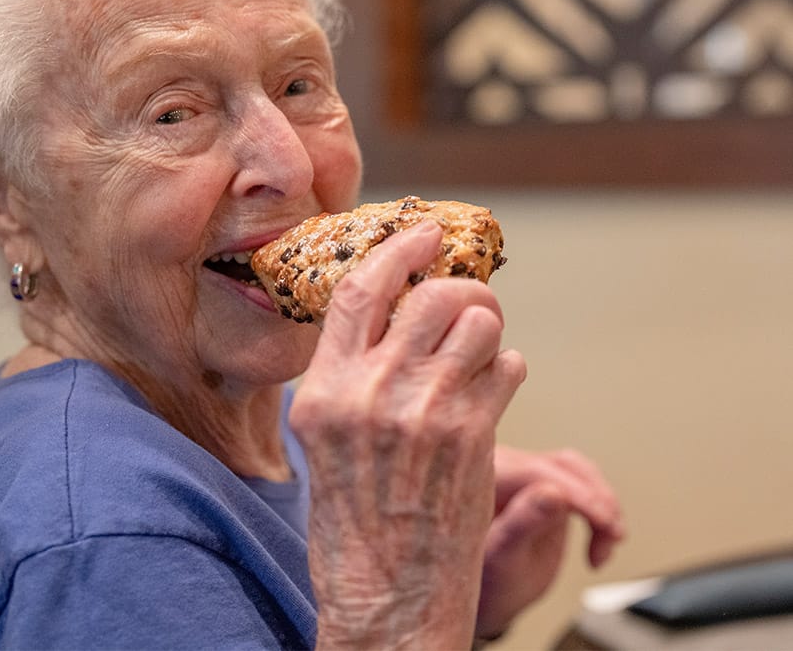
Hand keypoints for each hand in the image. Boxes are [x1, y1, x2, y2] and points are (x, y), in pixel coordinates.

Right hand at [291, 221, 526, 649]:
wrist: (388, 598)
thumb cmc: (353, 522)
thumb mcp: (322, 438)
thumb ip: (350, 374)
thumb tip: (393, 317)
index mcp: (326, 390)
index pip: (362, 289)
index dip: (399, 249)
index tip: (425, 233)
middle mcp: (374, 391)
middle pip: (433, 295)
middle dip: (460, 288)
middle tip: (467, 300)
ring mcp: (427, 411)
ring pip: (479, 321)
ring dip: (486, 328)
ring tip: (477, 352)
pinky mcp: (475, 435)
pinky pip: (508, 365)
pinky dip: (504, 370)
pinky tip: (487, 394)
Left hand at [475, 447, 625, 638]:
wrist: (490, 593)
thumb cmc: (484, 578)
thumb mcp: (501, 558)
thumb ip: (522, 524)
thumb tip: (554, 493)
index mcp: (485, 477)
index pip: (536, 472)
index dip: (576, 493)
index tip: (603, 522)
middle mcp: (505, 466)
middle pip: (562, 465)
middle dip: (595, 498)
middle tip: (613, 534)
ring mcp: (528, 473)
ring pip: (577, 470)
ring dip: (603, 504)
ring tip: (610, 541)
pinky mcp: (547, 485)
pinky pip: (583, 485)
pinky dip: (601, 513)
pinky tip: (601, 546)